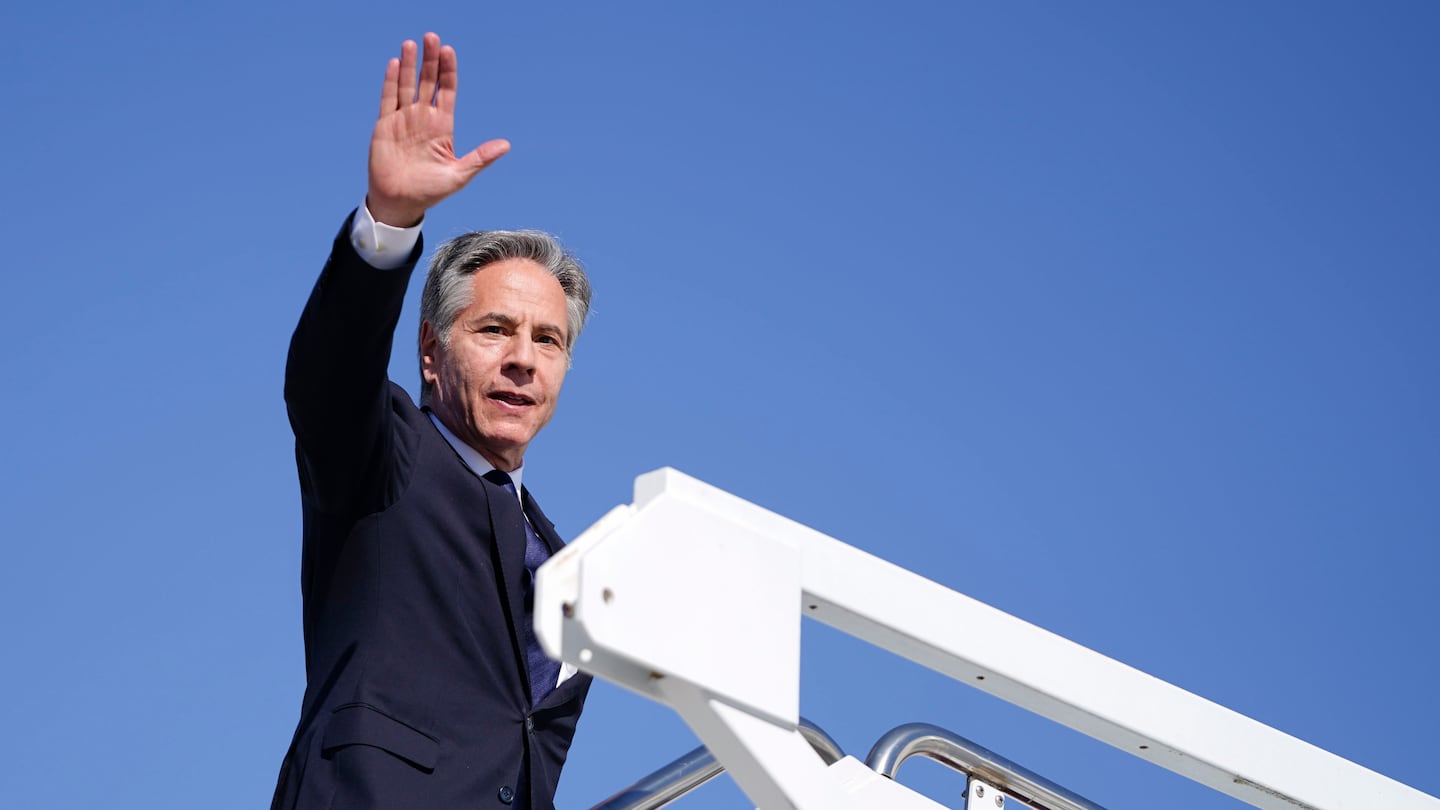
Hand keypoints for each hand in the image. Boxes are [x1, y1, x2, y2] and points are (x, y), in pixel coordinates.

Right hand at [366, 33, 510, 226]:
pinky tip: (395, 63)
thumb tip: (506, 145)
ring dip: (409, 65)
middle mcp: (423, 119)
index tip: (449, 52)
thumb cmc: (430, 191)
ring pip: (407, 85)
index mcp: (442, 127)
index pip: (447, 92)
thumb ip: (480, 158)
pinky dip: (391, 81)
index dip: (448, 72)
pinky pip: (388, 99)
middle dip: (430, 60)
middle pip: (427, 82)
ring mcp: (403, 120)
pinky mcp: (385, 125)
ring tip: (412, 44)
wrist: (399, 202)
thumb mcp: (459, 175)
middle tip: (432, 37)